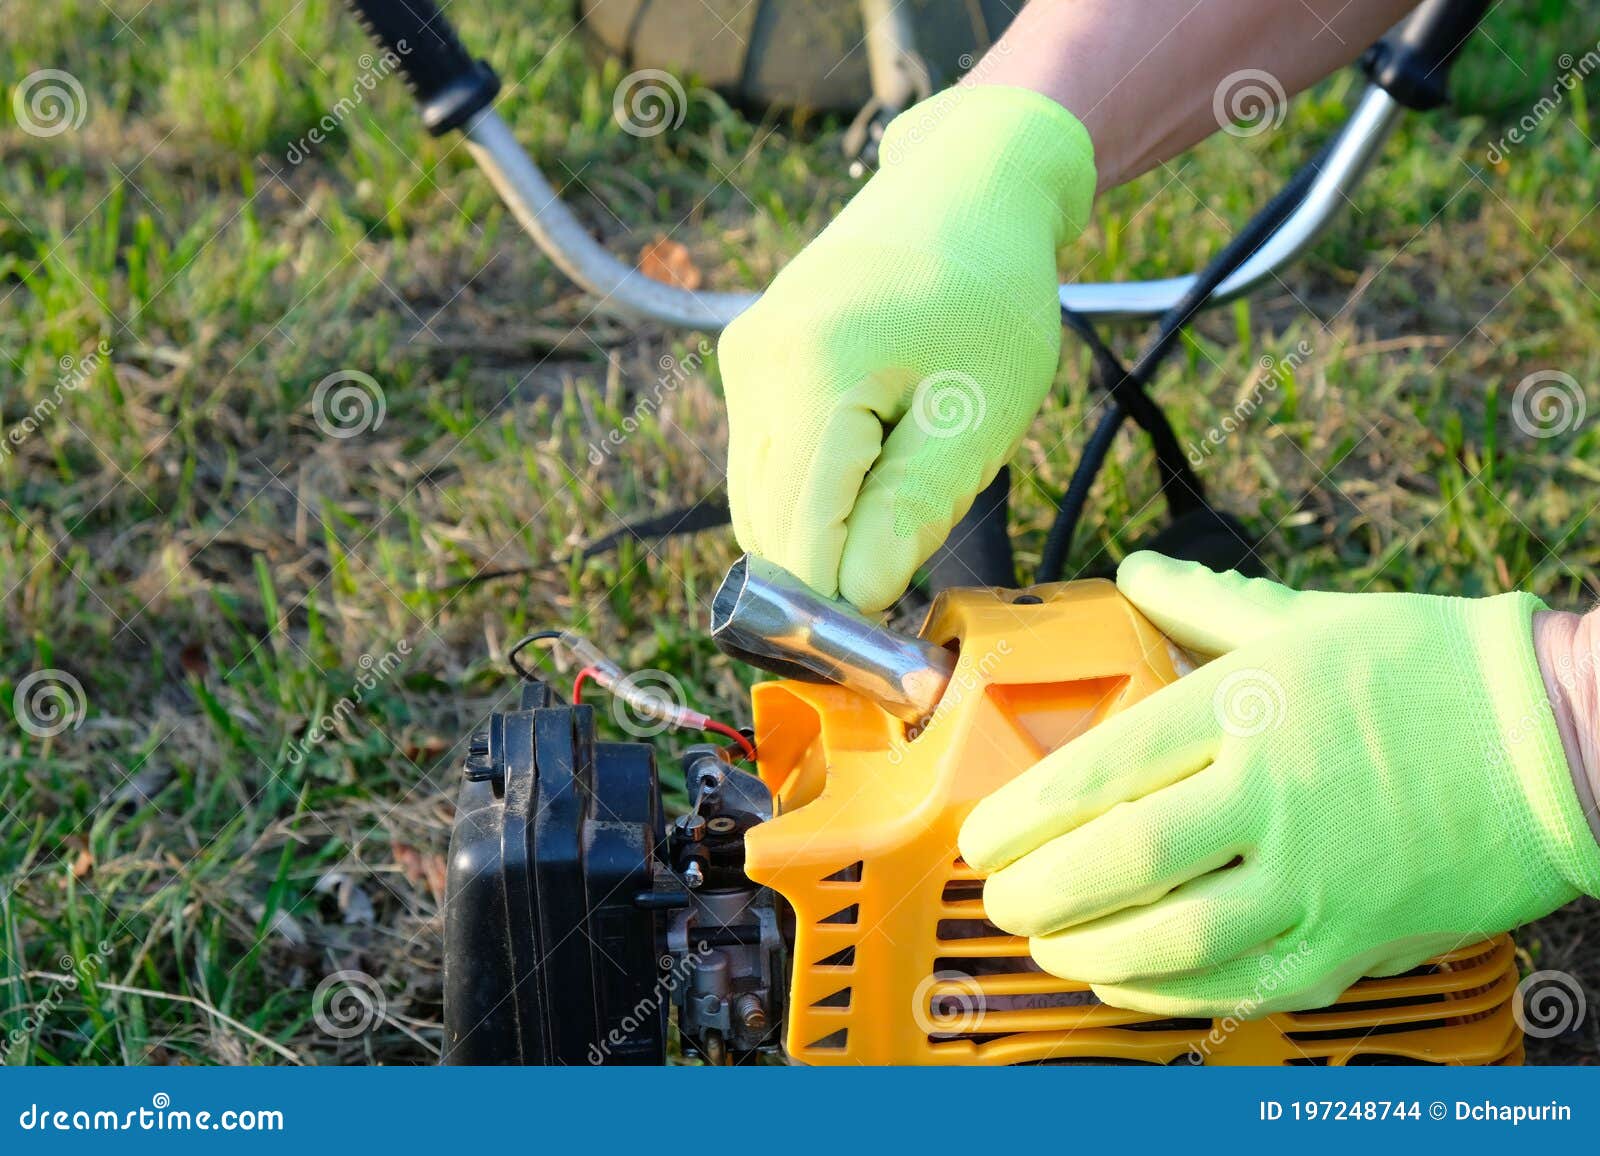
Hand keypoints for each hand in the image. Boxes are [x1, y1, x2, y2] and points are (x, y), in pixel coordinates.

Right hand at [718, 85, 1094, 611]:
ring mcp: (742, 361)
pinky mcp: (746, 361)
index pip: (800, 538)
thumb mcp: (981, 411)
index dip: (834, 613)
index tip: (880, 659)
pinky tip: (867, 481)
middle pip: (766, 528)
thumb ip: (914, 506)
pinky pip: (762, 462)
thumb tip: (858, 596)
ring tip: (891, 532)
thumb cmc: (991, 296)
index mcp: (814, 374)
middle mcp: (754, 368)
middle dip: (821, 583)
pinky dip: (807, 495)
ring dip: (813, 538)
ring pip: (757, 501)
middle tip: (895, 610)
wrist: (962, 188)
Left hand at [958, 552, 1599, 1016]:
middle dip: (1035, 890)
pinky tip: (1122, 981)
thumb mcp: (1306, 617)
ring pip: (1170, 937)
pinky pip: (1238, 983)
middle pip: (1119, 860)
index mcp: (1248, 708)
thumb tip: (1131, 572)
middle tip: (997, 897)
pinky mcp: (1353, 940)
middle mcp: (1271, 794)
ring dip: (1085, 949)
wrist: (1559, 739)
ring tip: (1044, 944)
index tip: (979, 837)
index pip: (1101, 770)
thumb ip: (1202, 603)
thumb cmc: (1428, 670)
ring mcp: (1314, 876)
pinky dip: (1164, 990)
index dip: (1021, 814)